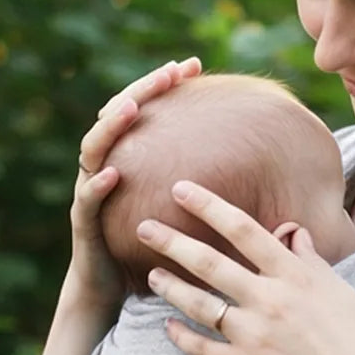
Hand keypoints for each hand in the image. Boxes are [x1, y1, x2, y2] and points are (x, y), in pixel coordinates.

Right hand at [68, 57, 201, 308]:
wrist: (110, 290)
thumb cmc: (153, 250)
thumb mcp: (186, 214)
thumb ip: (213, 190)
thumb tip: (270, 180)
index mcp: (130, 159)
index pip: (144, 109)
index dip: (164, 84)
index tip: (193, 64)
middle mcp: (105, 168)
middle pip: (115, 116)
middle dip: (141, 91)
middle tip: (169, 73)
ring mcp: (90, 193)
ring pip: (93, 150)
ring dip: (111, 126)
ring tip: (130, 109)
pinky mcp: (83, 224)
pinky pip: (86, 200)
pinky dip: (97, 186)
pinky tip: (112, 175)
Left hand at [137, 181, 354, 354]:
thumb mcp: (342, 292)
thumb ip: (312, 261)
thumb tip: (294, 232)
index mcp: (295, 276)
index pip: (245, 230)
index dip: (209, 206)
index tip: (181, 189)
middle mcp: (270, 300)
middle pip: (211, 263)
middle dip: (173, 242)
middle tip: (143, 226)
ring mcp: (255, 336)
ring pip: (200, 304)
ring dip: (171, 287)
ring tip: (152, 275)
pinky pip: (204, 350)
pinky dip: (182, 338)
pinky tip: (167, 327)